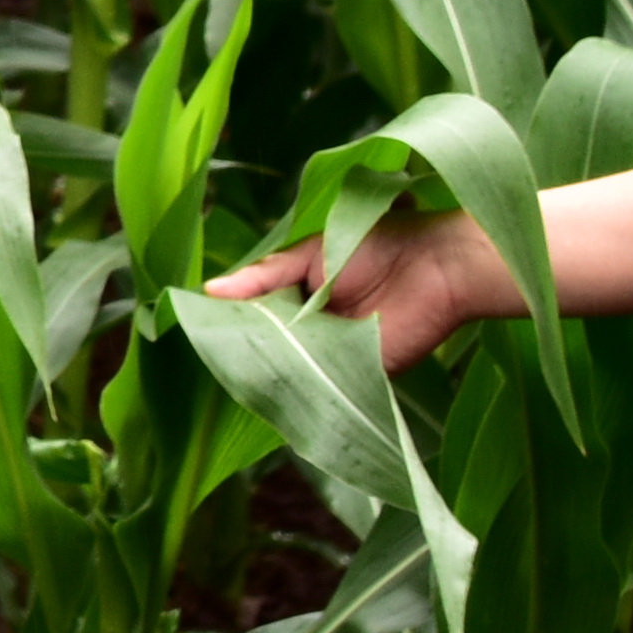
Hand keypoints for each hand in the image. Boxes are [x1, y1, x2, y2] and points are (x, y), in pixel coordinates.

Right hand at [207, 205, 520, 371]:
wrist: (434, 266)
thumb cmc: (376, 245)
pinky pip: (322, 387)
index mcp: (299, 297)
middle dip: (243, 351)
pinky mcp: (358, 375)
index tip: (198, 330)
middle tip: (209, 356)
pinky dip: (301, 387)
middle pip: (268, 347)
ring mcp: (333, 355)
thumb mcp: (308, 254)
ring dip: (268, 369)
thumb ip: (263, 275)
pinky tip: (272, 387)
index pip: (254, 317)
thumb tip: (208, 289)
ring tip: (232, 372)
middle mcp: (313, 330)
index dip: (229, 324)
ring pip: (289, 369)